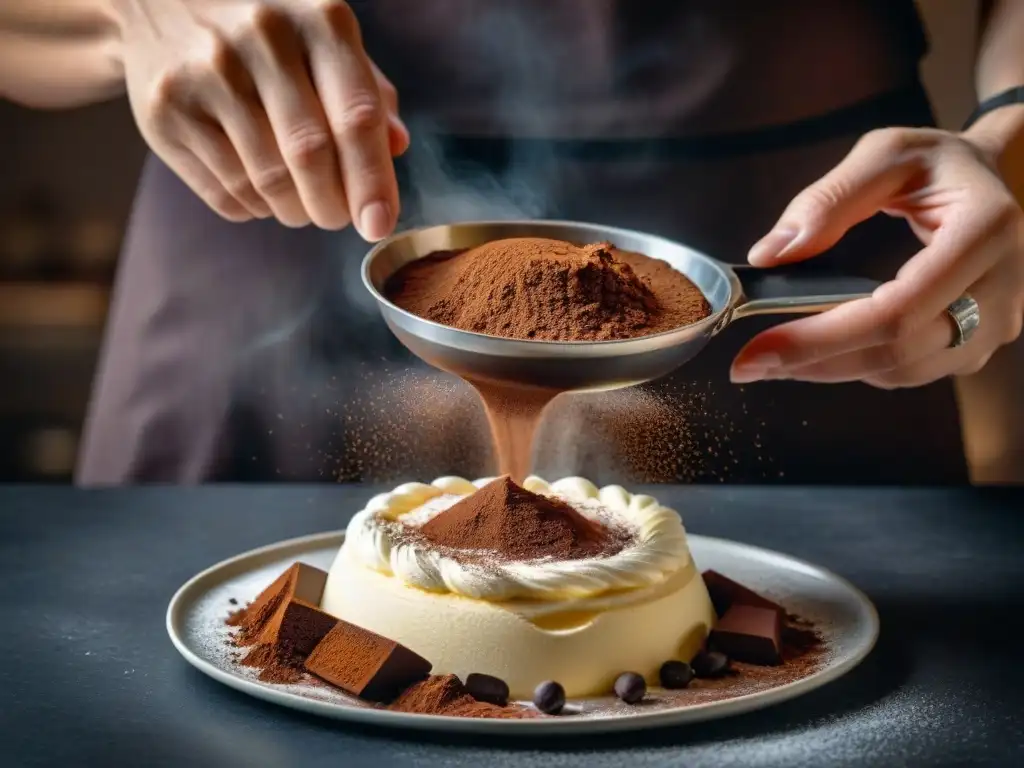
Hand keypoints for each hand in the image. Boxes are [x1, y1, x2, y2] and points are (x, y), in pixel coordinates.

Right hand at [111, 0, 408, 237]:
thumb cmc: (269, 33)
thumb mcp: (325, 42)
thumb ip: (366, 93)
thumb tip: (397, 146)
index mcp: (319, 20)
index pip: (356, 117)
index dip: (373, 181)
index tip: (378, 225)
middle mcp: (262, 38)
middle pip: (310, 155)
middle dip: (332, 206)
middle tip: (336, 218)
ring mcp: (207, 72)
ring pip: (268, 181)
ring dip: (294, 211)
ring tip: (300, 204)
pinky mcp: (166, 109)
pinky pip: (226, 191)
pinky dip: (254, 207)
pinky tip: (259, 188)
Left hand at [731, 127, 1023, 387]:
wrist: (999, 178)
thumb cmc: (940, 163)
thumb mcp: (887, 153)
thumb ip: (828, 199)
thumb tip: (770, 255)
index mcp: (983, 233)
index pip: (897, 311)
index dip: (822, 338)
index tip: (759, 348)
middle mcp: (1000, 289)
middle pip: (897, 352)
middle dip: (814, 362)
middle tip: (747, 364)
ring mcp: (996, 323)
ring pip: (903, 372)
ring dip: (831, 370)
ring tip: (772, 358)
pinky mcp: (979, 342)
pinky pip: (912, 370)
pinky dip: (858, 366)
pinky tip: (817, 352)